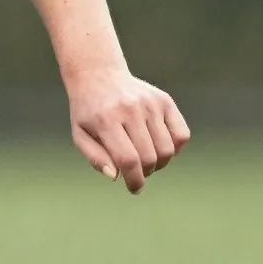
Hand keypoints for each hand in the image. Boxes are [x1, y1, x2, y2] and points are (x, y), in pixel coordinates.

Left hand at [68, 69, 189, 192]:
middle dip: (145, 173)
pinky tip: (159, 146)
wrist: (99, 75)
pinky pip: (182, 135)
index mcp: (106, 120)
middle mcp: (130, 109)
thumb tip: (116, 176)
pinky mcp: (165, 100)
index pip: (128, 159)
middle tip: (136, 171)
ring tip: (146, 159)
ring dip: (160, 163)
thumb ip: (96, 158)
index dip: (134, 180)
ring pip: (168, 149)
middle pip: (149, 157)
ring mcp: (150, 103)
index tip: (134, 188)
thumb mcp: (80, 135)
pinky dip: (175, 148)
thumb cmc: (88, 112)